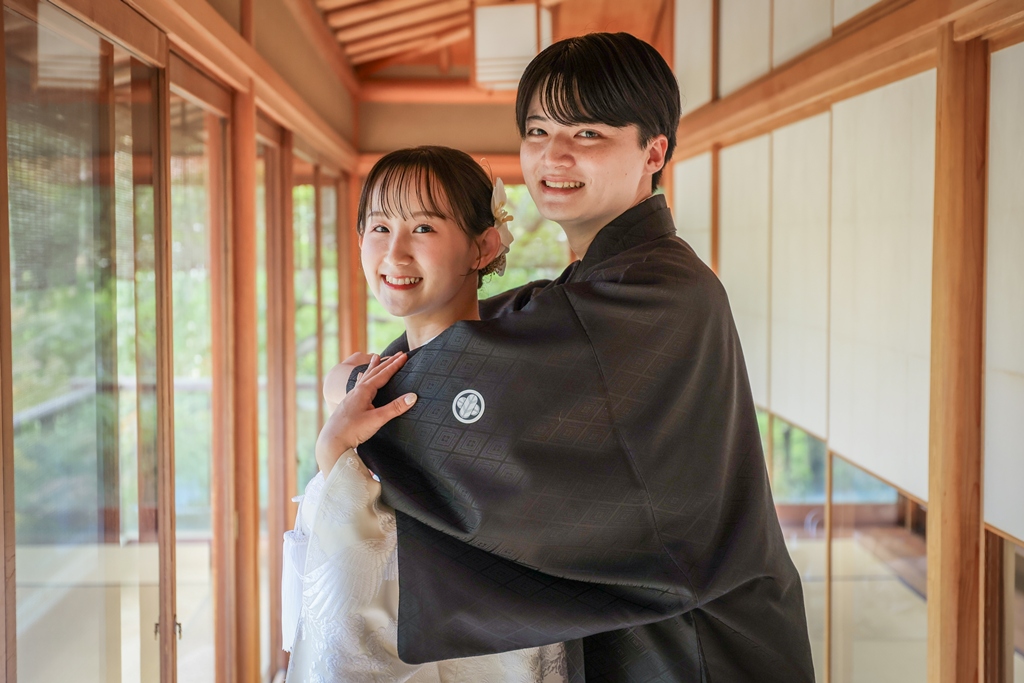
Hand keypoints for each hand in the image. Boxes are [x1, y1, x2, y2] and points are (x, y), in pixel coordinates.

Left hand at [315, 353, 416, 474]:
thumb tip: (413, 396)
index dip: (395, 365)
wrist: (331, 442)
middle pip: (374, 372)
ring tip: (376, 357)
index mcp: (364, 391)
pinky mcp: (348, 404)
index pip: (383, 374)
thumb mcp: (377, 419)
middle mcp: (357, 391)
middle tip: (398, 353)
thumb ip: (395, 408)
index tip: (404, 356)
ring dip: (373, 367)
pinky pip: (359, 385)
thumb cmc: (352, 430)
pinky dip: (363, 378)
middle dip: (387, 363)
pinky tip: (361, 379)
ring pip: (365, 377)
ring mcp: (351, 397)